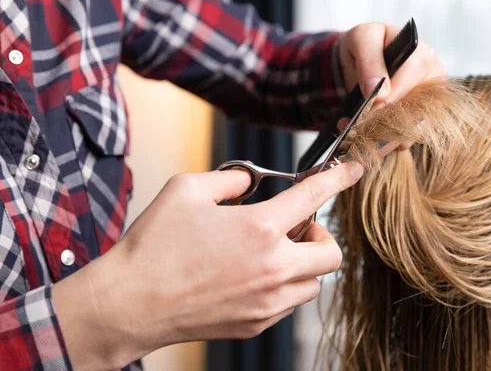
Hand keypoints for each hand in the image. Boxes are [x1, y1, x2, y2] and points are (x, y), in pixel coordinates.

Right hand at [52, 162, 363, 369]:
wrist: (130, 304)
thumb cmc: (154, 246)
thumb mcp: (186, 190)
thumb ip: (227, 181)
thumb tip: (247, 184)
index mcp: (258, 228)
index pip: (314, 196)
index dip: (339, 180)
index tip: (353, 173)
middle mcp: (272, 267)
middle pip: (332, 254)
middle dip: (322, 236)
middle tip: (296, 228)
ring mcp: (267, 301)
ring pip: (313, 283)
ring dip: (302, 263)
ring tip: (270, 254)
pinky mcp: (256, 324)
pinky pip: (289, 304)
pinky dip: (283, 287)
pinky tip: (252, 277)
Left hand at [337, 22, 446, 142]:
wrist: (362, 56)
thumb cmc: (365, 43)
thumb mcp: (361, 39)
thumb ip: (370, 61)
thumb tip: (380, 92)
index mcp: (421, 54)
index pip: (409, 86)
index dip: (386, 105)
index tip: (364, 118)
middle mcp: (433, 77)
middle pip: (414, 111)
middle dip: (382, 126)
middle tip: (354, 134)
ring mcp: (431, 98)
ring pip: (414, 129)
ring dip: (384, 139)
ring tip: (357, 138)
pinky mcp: (423, 116)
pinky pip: (409, 136)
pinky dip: (387, 143)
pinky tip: (369, 141)